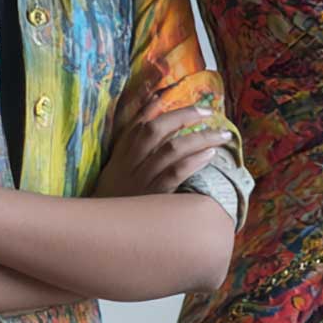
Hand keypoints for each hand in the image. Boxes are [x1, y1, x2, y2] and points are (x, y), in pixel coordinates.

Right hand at [94, 94, 234, 200]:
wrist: (101, 231)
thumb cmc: (114, 196)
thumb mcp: (117, 164)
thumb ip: (134, 134)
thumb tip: (154, 100)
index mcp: (121, 151)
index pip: (139, 120)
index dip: (157, 104)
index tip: (177, 91)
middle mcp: (131, 161)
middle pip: (157, 129)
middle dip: (184, 116)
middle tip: (208, 112)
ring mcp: (142, 178)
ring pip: (172, 149)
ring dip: (199, 138)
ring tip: (221, 135)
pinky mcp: (153, 196)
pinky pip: (176, 173)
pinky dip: (194, 161)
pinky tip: (209, 155)